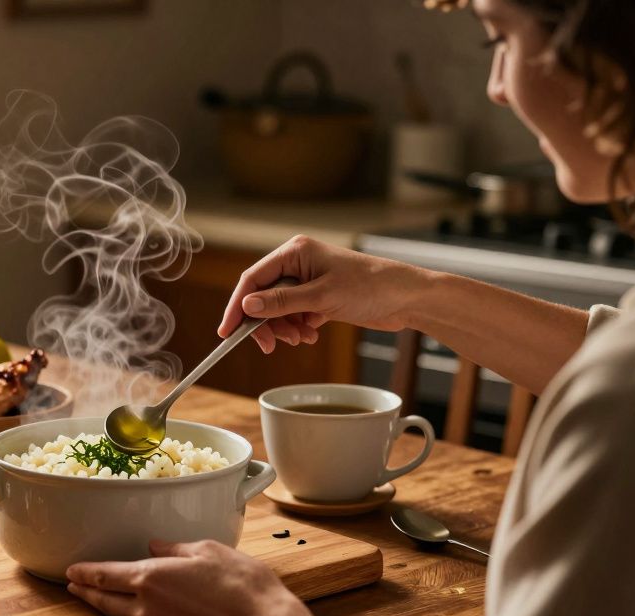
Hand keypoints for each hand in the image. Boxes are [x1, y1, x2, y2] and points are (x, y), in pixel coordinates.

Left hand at [65, 539, 304, 615]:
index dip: (84, 574)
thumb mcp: (207, 550)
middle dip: (87, 593)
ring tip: (105, 600)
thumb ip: (174, 549)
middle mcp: (146, 610)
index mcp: (150, 579)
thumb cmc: (241, 584)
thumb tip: (156, 548)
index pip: (104, 576)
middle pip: (105, 602)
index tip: (71, 572)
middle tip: (74, 587)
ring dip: (112, 609)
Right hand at [218, 235, 428, 352]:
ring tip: (301, 338)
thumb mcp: (321, 297)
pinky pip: (293, 315)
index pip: (253, 280)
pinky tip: (310, 334)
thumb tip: (246, 306)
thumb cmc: (370, 286)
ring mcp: (308, 280)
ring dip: (283, 328)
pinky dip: (297, 328)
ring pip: (277, 309)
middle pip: (262, 297)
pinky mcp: (318, 297)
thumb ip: (281, 302)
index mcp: (295, 251)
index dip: (237, 307)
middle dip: (265, 323)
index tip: (227, 332)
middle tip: (271, 345)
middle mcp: (298, 263)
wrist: (406, 298)